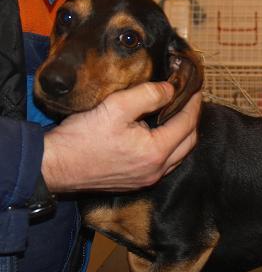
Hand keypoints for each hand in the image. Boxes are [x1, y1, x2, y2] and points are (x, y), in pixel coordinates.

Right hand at [42, 82, 200, 191]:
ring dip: (182, 135)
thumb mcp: (116, 107)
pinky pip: (163, 164)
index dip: (193, 104)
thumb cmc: (81, 137)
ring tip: (178, 114)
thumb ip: (148, 95)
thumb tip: (170, 89)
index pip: (187, 124)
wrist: (55, 166)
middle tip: (190, 100)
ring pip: (178, 156)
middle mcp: (156, 170)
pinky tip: (159, 134)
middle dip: (192, 120)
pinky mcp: (136, 183)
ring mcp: (146, 179)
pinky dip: (169, 148)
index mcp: (155, 152)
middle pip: (188, 143)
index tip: (195, 88)